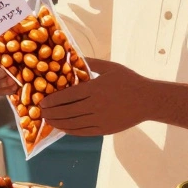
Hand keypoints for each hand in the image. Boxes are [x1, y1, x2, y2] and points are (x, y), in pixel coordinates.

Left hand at [40, 58, 155, 135]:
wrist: (148, 100)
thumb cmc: (129, 81)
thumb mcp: (111, 68)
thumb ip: (91, 63)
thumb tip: (74, 56)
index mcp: (95, 89)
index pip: (67, 96)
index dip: (52, 100)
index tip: (42, 101)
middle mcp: (95, 105)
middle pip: (66, 111)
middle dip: (50, 113)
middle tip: (39, 113)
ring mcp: (100, 119)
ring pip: (73, 123)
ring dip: (57, 123)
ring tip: (47, 121)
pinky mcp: (104, 129)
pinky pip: (83, 132)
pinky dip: (70, 131)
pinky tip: (62, 128)